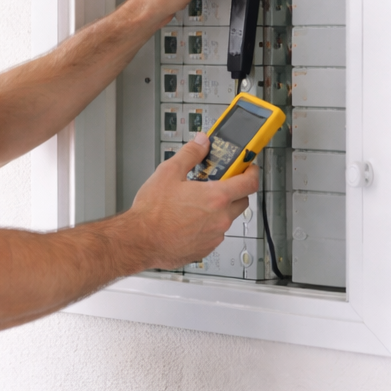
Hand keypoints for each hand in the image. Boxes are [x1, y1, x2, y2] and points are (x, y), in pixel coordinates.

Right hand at [116, 134, 258, 269]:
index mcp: (216, 197)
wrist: (139, 241)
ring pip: (226, 219)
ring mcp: (214, 235)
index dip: (251, 171)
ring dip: (218, 209)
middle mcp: (220, 218)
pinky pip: (214, 234)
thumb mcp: (168, 172)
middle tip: (218, 183)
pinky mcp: (205, 248)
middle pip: (242, 201)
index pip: (249, 182)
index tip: (248, 167)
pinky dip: (207, 226)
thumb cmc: (152, 212)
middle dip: (235, 190)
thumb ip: (190, 154)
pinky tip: (188, 220)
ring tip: (195, 204)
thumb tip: (201, 142)